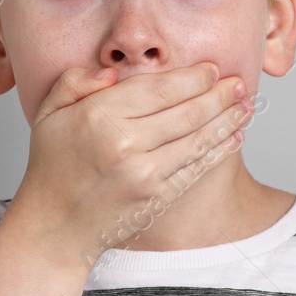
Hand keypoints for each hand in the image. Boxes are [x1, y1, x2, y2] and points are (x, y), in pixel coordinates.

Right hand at [8, 62, 253, 264]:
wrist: (54, 226)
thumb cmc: (52, 167)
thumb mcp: (49, 114)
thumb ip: (75, 82)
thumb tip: (113, 73)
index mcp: (99, 116)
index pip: (159, 89)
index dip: (192, 77)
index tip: (212, 69)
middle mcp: (125, 144)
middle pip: (187, 111)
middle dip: (220, 95)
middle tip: (239, 83)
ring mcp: (144, 174)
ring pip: (198, 138)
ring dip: (228, 120)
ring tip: (246, 105)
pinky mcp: (156, 197)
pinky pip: (195, 168)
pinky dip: (219, 150)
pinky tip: (234, 136)